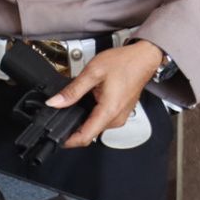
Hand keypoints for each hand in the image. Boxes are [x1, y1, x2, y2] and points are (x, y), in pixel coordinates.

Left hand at [44, 41, 162, 147]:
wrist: (143, 58)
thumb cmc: (124, 63)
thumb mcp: (92, 72)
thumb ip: (72, 90)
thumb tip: (55, 102)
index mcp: (109, 111)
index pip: (85, 137)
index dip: (68, 141)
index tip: (56, 138)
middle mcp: (116, 118)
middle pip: (88, 133)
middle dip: (73, 127)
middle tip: (61, 113)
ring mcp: (120, 117)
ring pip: (95, 126)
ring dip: (83, 119)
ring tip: (75, 104)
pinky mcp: (121, 113)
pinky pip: (102, 119)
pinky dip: (92, 114)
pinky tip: (88, 101)